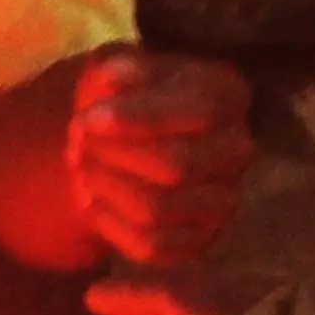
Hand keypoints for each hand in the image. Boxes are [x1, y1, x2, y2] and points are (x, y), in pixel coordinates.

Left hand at [68, 48, 259, 268]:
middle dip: (113, 156)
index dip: (137, 119)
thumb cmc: (124, 96)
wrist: (124, 140)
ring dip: (105, 187)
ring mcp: (224, 200)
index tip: (86, 120)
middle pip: (177, 166)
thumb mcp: (115, 67)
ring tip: (81, 166)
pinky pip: (151, 246)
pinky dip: (109, 223)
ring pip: (157, 209)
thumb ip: (116, 68)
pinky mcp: (200, 240)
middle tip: (76, 143)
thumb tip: (116, 78)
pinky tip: (93, 200)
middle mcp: (238, 149)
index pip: (197, 112)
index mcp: (228, 95)